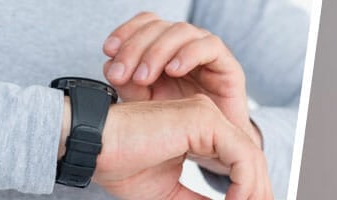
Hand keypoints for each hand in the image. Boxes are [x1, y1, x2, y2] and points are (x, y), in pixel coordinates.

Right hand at [88, 95, 271, 199]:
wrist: (93, 148)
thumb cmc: (121, 165)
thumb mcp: (170, 193)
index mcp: (200, 132)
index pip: (238, 162)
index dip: (249, 192)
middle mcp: (207, 118)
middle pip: (250, 158)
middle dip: (258, 192)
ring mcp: (207, 115)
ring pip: (250, 156)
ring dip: (254, 190)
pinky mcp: (204, 119)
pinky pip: (241, 154)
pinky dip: (245, 182)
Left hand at [100, 12, 257, 146]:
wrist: (214, 148)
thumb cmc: (181, 125)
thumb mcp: (146, 105)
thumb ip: (128, 85)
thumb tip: (110, 65)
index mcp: (166, 49)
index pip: (145, 24)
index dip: (126, 32)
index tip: (108, 51)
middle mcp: (185, 46)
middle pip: (159, 27)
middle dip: (136, 47)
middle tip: (123, 72)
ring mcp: (206, 53)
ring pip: (181, 31)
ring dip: (158, 51)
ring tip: (144, 76)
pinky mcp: (228, 65)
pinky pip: (210, 46)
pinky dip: (188, 54)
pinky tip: (173, 70)